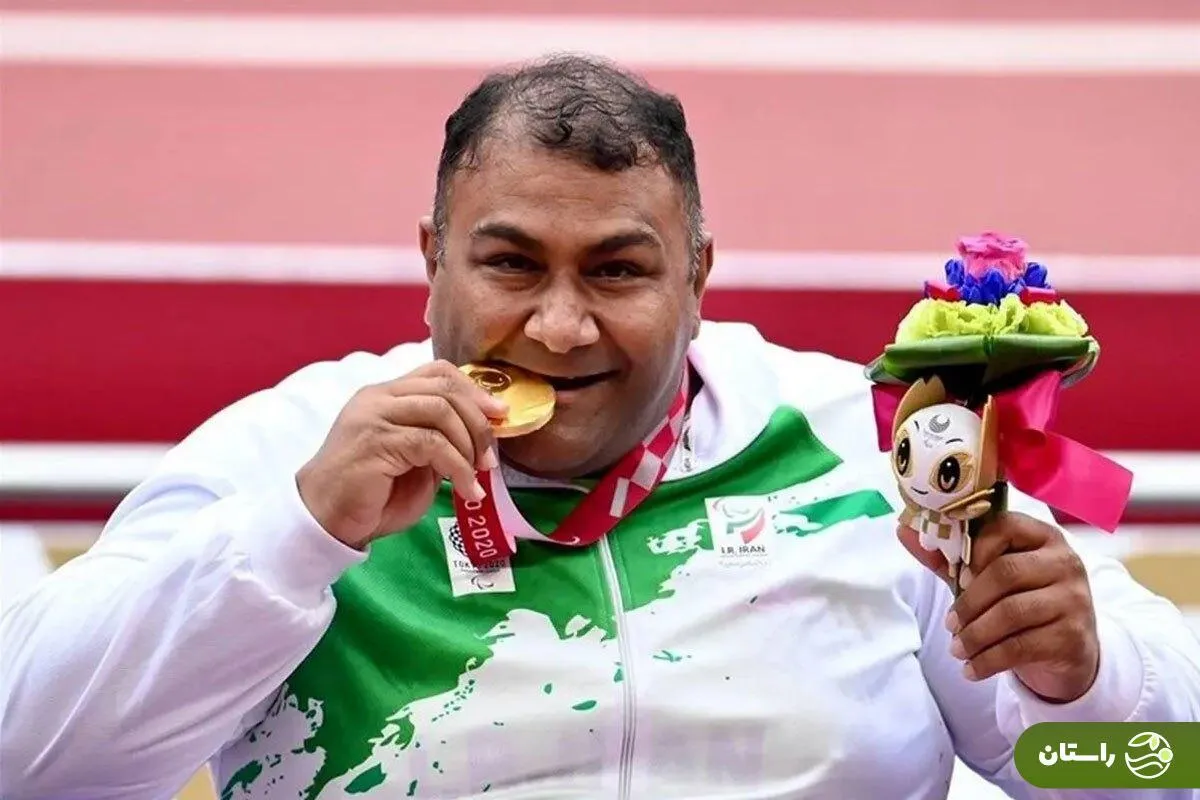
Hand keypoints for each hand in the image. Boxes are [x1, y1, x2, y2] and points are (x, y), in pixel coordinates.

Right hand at [296, 360, 506, 548]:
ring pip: (440, 410)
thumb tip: (481, 438)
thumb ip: (440, 442)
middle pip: (444, 387)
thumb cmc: (370, 495)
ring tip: (478, 474)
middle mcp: (379, 397)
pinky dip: (457, 467)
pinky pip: (431, 443)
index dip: (474, 389)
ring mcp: (375, 416)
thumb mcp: (415, 463)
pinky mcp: (376, 440)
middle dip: (478, 421)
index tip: (499, 414)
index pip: (438, 371)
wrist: (326, 520)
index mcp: (387, 395)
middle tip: (491, 456)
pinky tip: (465, 489)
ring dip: (469, 444)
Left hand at [898, 511, 1099, 702]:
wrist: (1067, 650)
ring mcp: (1074, 599)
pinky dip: (988, 660)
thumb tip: (903, 529)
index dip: (973, 549)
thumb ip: (948, 557)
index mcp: (1042, 537)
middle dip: (968, 602)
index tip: (958, 576)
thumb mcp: (986, 578)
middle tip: (949, 623)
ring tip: (956, 649)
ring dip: (974, 635)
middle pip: (1005, 572)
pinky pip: (1021, 646)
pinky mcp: (1072, 636)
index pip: (1005, 526)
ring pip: (1011, 612)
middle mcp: (1065, 562)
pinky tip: (971, 669)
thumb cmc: (1020, 603)